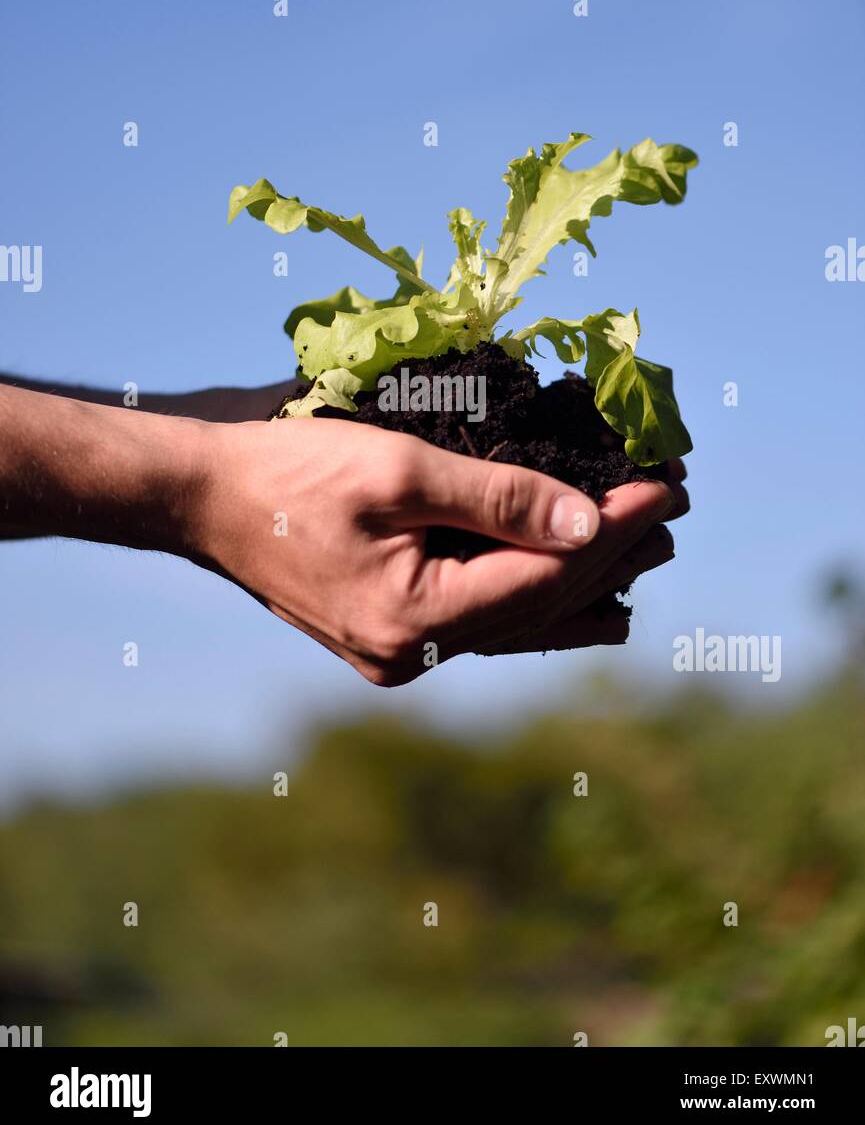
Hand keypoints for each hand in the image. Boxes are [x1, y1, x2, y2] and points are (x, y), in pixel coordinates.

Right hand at [193, 418, 687, 685]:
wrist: (204, 501)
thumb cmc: (290, 473)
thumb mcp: (398, 468)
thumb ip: (496, 497)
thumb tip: (586, 524)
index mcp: (412, 620)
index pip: (544, 577)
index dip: (613, 533)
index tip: (665, 486)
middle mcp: (411, 655)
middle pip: (540, 606)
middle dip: (612, 554)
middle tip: (674, 505)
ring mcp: (399, 656)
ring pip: (519, 624)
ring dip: (587, 585)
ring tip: (651, 554)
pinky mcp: (390, 640)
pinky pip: (485, 627)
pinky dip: (538, 606)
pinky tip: (587, 606)